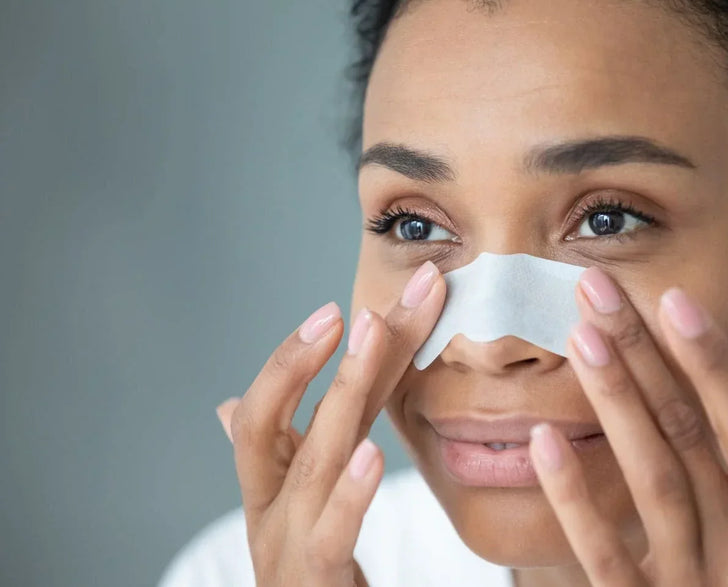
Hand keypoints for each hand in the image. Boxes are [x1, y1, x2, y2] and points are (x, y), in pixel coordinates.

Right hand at [214, 262, 445, 586]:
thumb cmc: (311, 574)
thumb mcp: (305, 505)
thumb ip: (294, 450)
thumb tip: (228, 406)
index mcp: (270, 482)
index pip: (291, 404)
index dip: (316, 351)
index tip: (365, 299)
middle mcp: (269, 505)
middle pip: (276, 418)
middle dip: (310, 353)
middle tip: (361, 295)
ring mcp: (285, 543)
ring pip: (310, 461)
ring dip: (342, 388)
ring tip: (371, 331)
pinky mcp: (315, 582)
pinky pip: (330, 534)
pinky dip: (350, 493)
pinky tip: (372, 454)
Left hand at [528, 268, 727, 585]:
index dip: (713, 361)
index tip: (675, 300)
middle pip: (689, 435)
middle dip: (643, 355)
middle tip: (597, 290)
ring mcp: (693, 583)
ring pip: (652, 478)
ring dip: (615, 404)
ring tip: (580, 339)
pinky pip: (603, 554)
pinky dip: (575, 498)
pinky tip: (544, 442)